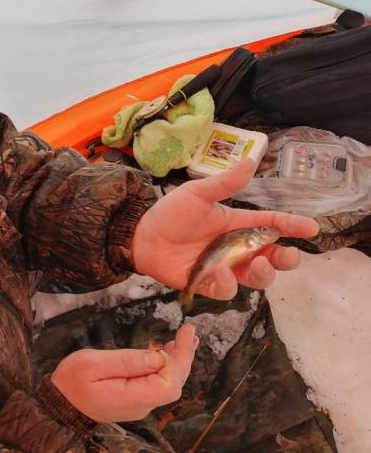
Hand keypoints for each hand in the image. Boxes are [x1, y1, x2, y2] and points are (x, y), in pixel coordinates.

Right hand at [51, 324, 197, 422]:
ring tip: (186, 337)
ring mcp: (140, 404)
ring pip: (167, 384)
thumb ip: (126, 361)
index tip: (172, 337)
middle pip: (173, 384)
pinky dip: (166, 366)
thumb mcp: (93, 364)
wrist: (60, 405)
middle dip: (184, 356)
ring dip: (178, 360)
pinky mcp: (135, 399)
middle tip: (189, 329)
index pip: (169, 385)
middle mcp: (142, 405)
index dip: (174, 361)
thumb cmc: (71, 381)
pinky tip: (167, 351)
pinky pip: (157, 384)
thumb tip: (158, 357)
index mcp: (133, 397)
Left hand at [131, 158, 319, 299]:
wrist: (141, 236)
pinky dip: (229, 284)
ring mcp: (225, 268)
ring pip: (258, 278)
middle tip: (287, 255)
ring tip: (258, 262)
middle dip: (286, 258)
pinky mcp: (210, 285)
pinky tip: (220, 271)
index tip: (311, 228)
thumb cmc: (170, 213)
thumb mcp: (197, 194)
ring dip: (264, 273)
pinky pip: (228, 290)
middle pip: (273, 257)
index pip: (273, 225)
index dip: (293, 226)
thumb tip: (249, 162)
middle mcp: (237, 249)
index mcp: (239, 224)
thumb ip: (224, 184)